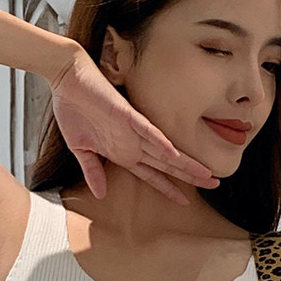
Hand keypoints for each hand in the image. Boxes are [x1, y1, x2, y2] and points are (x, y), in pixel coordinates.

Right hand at [48, 46, 216, 204]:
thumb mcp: (80, 149)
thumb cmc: (73, 109)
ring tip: (206, 174)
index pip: (151, 175)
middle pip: (167, 165)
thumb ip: (92, 171)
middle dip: (189, 176)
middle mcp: (132, 142)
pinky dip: (159, 141)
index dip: (168, 188)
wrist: (67, 79)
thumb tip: (99, 194)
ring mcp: (131, 129)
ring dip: (185, 163)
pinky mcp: (126, 114)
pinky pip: (146, 129)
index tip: (185, 201)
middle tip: (214, 184)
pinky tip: (174, 154)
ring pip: (164, 150)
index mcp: (123, 151)